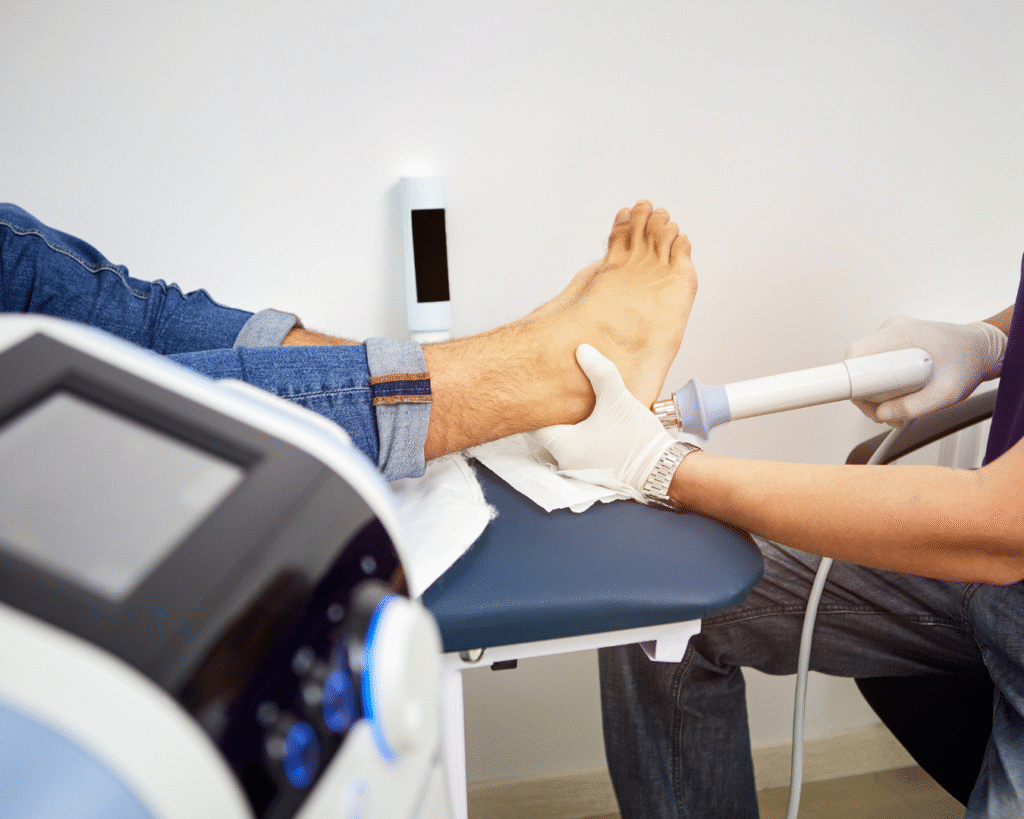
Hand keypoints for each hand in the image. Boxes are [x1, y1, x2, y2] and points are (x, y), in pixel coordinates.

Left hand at [533, 344, 676, 492]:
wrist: (661, 468)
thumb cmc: (637, 438)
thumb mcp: (617, 399)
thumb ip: (599, 372)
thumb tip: (582, 349)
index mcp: (564, 447)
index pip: (534, 423)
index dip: (536, 403)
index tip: (541, 386)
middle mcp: (564, 461)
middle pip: (545, 431)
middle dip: (550, 412)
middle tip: (554, 390)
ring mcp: (577, 469)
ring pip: (561, 440)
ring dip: (565, 423)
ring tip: (570, 402)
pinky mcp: (591, 469)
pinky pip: (575, 448)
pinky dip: (576, 434)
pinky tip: (587, 418)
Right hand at [845, 315, 1005, 425]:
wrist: (981, 350)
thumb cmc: (968, 362)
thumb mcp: (947, 393)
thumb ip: (913, 407)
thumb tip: (882, 413)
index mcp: (901, 334)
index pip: (856, 357)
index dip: (852, 382)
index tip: (858, 399)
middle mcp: (892, 330)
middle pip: (857, 365)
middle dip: (867, 395)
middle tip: (886, 413)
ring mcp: (892, 334)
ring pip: (865, 367)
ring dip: (875, 392)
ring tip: (898, 407)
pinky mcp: (894, 342)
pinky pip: (875, 364)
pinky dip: (882, 384)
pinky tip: (899, 395)